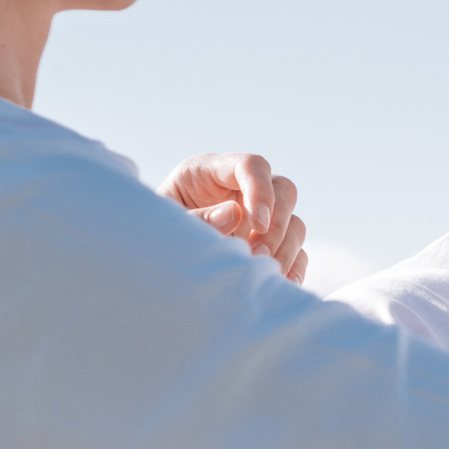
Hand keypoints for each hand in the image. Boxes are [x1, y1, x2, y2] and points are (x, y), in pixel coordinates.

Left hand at [160, 153, 308, 283]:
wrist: (151, 257)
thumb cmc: (154, 232)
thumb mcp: (166, 222)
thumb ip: (197, 218)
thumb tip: (235, 214)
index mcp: (210, 172)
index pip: (250, 165)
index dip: (261, 191)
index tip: (257, 223)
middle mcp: (240, 190)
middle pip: (284, 190)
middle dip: (277, 224)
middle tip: (259, 255)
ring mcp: (258, 217)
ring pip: (295, 223)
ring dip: (285, 249)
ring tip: (262, 270)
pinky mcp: (268, 243)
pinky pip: (297, 251)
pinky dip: (293, 266)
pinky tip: (281, 282)